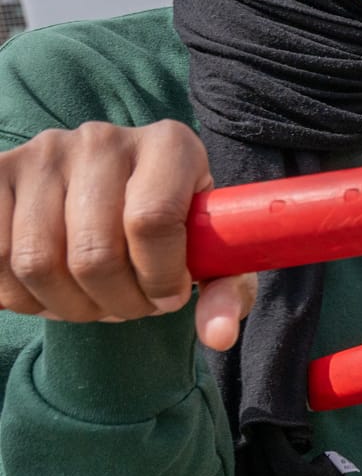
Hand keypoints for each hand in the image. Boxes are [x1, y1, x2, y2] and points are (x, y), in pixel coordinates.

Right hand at [0, 121, 256, 350]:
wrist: (120, 192)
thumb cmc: (174, 228)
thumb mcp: (212, 254)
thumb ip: (226, 292)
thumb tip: (218, 336)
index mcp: (170, 145)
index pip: (153, 222)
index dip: (159, 278)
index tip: (170, 298)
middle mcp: (103, 139)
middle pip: (92, 252)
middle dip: (115, 303)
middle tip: (130, 307)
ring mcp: (43, 153)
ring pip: (36, 262)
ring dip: (66, 306)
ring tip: (93, 302)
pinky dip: (20, 296)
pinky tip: (50, 293)